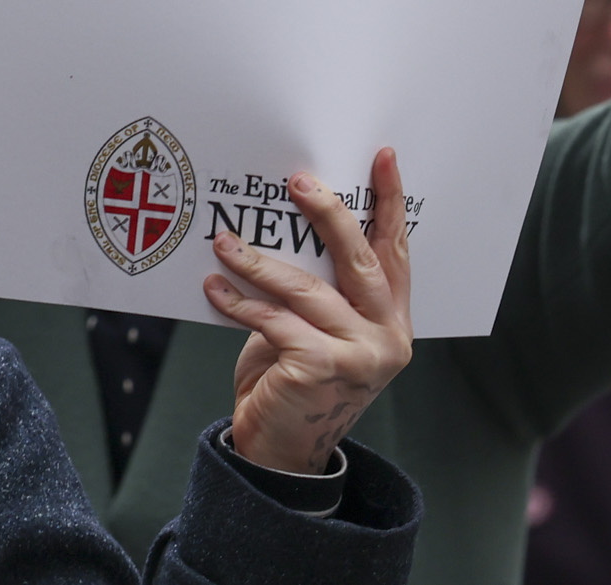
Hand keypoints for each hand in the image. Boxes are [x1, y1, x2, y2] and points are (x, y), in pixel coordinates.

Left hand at [206, 151, 412, 474]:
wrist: (280, 452)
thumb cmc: (295, 378)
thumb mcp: (320, 330)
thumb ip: (322, 289)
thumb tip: (287, 226)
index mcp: (393, 319)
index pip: (395, 251)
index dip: (389, 202)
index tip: (382, 156)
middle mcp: (386, 336)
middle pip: (357, 259)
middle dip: (327, 213)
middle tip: (297, 181)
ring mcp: (358, 356)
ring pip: (305, 290)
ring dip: (258, 261)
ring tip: (224, 242)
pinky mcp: (320, 369)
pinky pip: (274, 321)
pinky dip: (239, 302)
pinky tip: (215, 287)